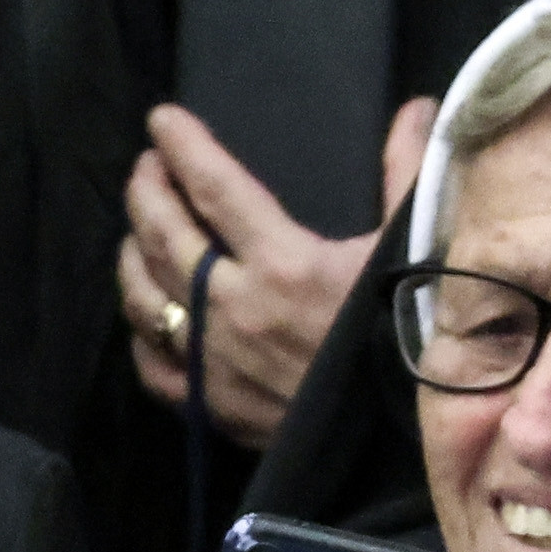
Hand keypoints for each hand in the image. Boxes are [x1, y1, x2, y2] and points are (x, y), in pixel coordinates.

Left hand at [121, 98, 431, 445]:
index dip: (183, 147)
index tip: (161, 119)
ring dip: (132, 251)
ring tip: (136, 226)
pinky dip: (140, 328)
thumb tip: (417, 108)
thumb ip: (407, 173)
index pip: (214, 187)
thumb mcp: (413, 249)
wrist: (411, 443)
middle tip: (145, 165)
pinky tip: (143, 308)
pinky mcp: (210, 406)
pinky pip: (153, 362)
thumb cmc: (415, 338)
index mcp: (284, 263)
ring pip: (144, 293)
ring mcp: (215, 359)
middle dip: (147, 189)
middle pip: (165, 233)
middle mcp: (235, 307)